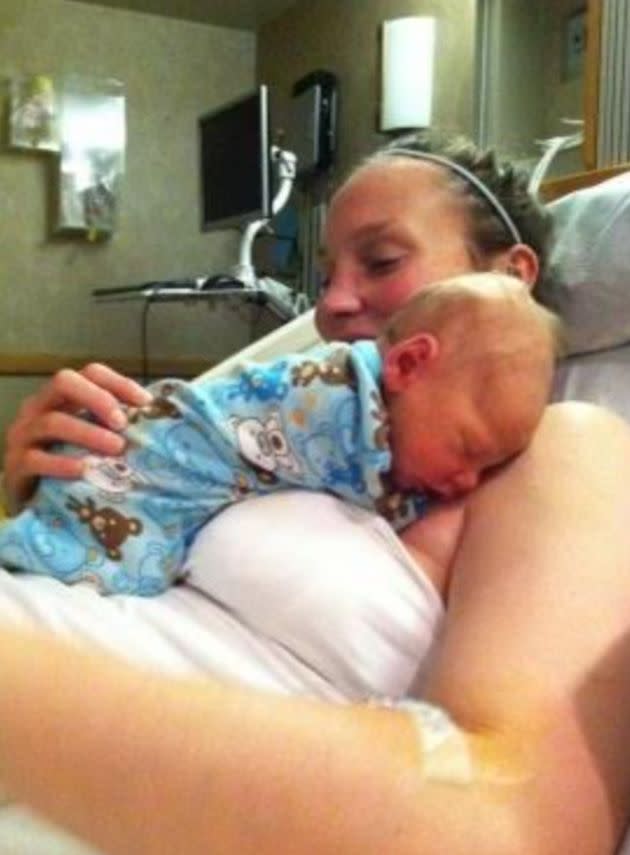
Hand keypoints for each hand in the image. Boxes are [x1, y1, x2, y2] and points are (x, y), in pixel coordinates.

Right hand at [4, 363, 151, 507]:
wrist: (33, 500)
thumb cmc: (70, 463)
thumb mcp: (92, 438)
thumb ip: (115, 426)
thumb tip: (160, 418)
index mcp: (62, 397)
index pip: (90, 373)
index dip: (119, 383)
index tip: (146, 404)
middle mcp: (39, 407)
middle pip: (64, 382)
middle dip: (97, 399)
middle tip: (123, 424)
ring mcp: (23, 435)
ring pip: (52, 421)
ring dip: (88, 433)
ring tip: (116, 448)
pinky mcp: (15, 465)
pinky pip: (36, 459)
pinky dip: (62, 463)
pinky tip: (84, 470)